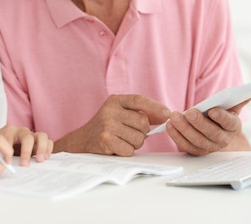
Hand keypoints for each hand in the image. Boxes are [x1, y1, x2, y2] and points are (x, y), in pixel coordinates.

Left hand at [0, 124, 52, 165]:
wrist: (3, 145)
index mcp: (8, 131)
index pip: (9, 139)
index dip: (8, 152)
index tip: (7, 164)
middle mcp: (22, 131)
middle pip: (27, 137)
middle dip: (26, 151)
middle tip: (25, 164)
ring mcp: (33, 135)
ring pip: (42, 136)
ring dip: (41, 148)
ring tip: (39, 160)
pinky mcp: (40, 142)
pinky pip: (48, 142)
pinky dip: (48, 149)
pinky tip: (44, 159)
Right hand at [54, 94, 170, 155]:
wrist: (81, 141)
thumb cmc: (105, 127)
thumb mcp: (119, 114)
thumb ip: (139, 113)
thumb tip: (165, 116)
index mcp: (115, 100)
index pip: (140, 100)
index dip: (155, 107)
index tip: (168, 114)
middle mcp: (110, 110)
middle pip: (143, 123)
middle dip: (142, 132)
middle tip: (131, 134)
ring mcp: (107, 125)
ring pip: (138, 138)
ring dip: (134, 143)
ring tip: (122, 140)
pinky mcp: (105, 140)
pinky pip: (129, 149)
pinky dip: (126, 151)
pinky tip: (116, 147)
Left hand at [166, 98, 250, 155]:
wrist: (218, 134)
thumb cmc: (223, 117)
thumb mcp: (232, 107)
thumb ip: (239, 99)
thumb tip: (250, 92)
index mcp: (233, 127)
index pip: (229, 123)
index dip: (221, 117)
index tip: (212, 110)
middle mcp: (223, 140)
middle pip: (211, 133)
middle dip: (199, 122)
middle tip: (189, 112)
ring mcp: (209, 147)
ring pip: (197, 140)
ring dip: (184, 129)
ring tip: (174, 117)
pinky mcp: (196, 151)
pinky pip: (185, 145)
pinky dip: (176, 136)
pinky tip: (169, 126)